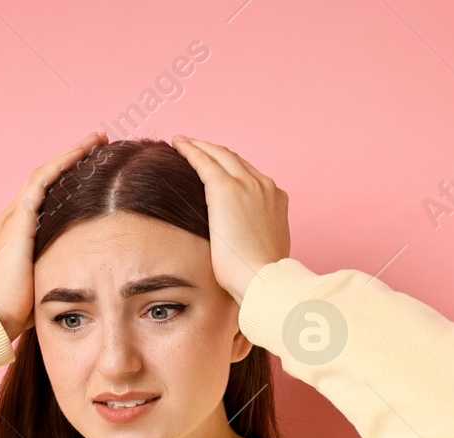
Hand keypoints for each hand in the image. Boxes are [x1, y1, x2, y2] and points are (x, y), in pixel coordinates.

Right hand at [0, 130, 108, 341]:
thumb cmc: (20, 308)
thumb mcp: (46, 278)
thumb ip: (61, 266)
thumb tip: (90, 273)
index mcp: (20, 230)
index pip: (48, 194)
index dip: (70, 176)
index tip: (96, 165)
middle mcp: (15, 217)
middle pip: (47, 178)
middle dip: (74, 158)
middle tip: (99, 142)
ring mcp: (15, 215)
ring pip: (46, 173)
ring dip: (72, 154)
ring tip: (96, 140)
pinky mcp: (19, 218)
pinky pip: (42, 181)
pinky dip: (62, 164)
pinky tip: (81, 152)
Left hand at [170, 136, 290, 304]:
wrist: (264, 279)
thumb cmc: (261, 277)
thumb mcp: (264, 251)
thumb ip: (255, 237)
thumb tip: (242, 244)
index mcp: (276, 200)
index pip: (250, 176)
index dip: (231, 168)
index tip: (216, 167)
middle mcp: (265, 186)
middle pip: (235, 160)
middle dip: (214, 152)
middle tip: (194, 147)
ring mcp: (247, 185)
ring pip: (219, 155)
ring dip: (200, 146)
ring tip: (183, 142)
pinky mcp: (226, 189)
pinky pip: (204, 161)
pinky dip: (190, 150)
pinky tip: (177, 144)